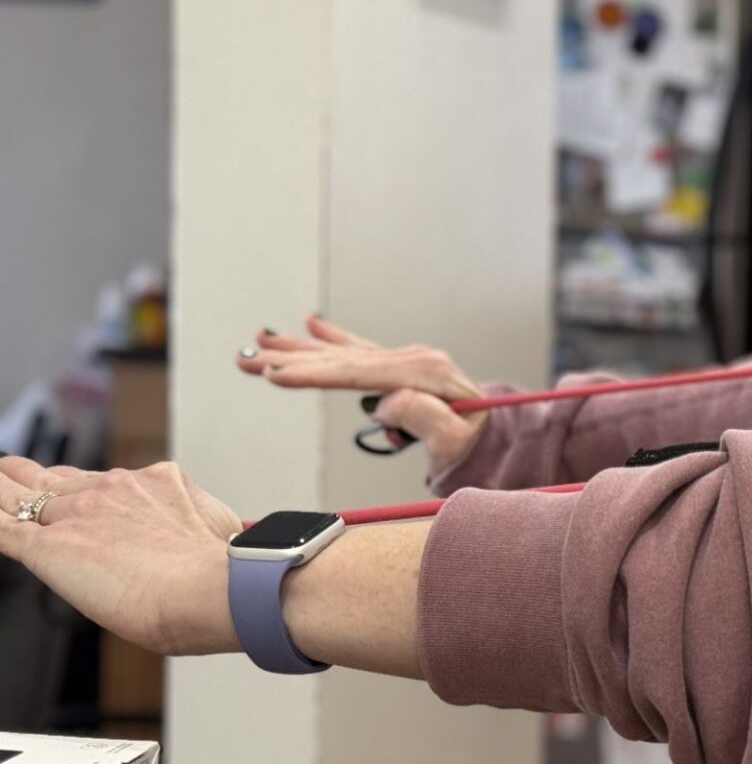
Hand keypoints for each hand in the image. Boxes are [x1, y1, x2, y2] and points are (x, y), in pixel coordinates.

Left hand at [0, 456, 239, 655]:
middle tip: (11, 472)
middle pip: (54, 479)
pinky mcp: (50, 547)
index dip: (76, 486)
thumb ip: (206, 525)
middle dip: (30, 477)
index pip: (100, 481)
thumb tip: (225, 533)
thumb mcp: (221, 531)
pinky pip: (2, 530)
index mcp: (155, 484)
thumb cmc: (225, 574)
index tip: (66, 488)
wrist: (214, 588)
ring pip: (19, 496)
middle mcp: (113, 489)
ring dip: (2, 491)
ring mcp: (78, 515)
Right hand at [237, 315, 486, 471]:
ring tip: (258, 339)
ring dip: (299, 347)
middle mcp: (411, 358)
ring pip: (342, 351)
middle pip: (342, 358)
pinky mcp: (400, 365)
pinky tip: (310, 323)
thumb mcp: (454, 438)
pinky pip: (358, 349)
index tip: (276, 374)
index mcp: (423, 373)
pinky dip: (332, 336)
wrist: (493, 430)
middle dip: (291, 359)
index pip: (358, 373)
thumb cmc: (473, 440)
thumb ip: (424, 418)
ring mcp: (405, 359)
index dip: (315, 373)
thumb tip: (387, 401)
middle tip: (246, 359)